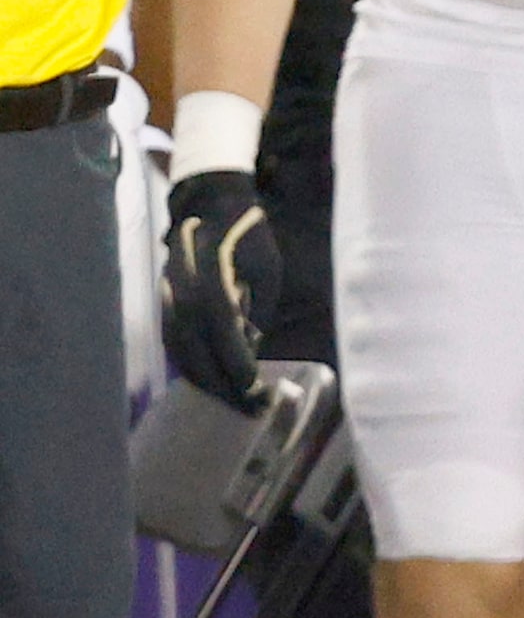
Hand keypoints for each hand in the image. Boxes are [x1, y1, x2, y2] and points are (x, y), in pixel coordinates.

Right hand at [161, 171, 280, 407]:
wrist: (210, 207)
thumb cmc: (248, 240)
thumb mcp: (265, 272)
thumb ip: (255, 311)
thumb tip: (250, 350)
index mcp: (209, 276)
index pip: (222, 329)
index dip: (238, 363)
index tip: (259, 391)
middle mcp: (182, 287)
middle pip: (196, 347)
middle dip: (225, 385)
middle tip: (254, 410)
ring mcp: (168, 294)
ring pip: (181, 350)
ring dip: (208, 383)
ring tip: (236, 405)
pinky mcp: (164, 301)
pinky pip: (174, 342)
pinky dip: (192, 367)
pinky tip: (212, 385)